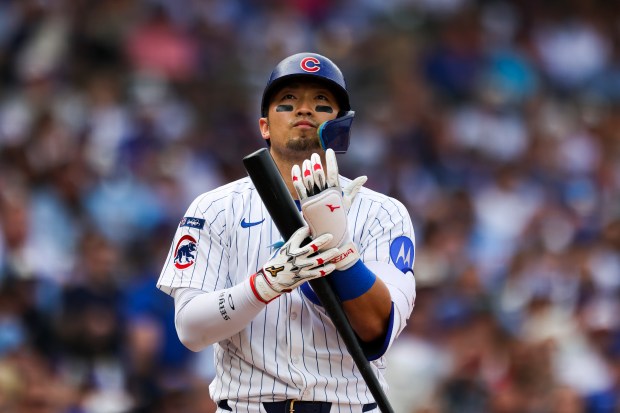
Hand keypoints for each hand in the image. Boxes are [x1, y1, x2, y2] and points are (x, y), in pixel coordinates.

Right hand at [250, 226, 338, 302]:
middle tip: (330, 236)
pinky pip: (317, 273)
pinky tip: (332, 266)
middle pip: (311, 247)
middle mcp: (295, 257)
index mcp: (288, 248)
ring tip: (336, 250)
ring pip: (318, 260)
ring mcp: (300, 267)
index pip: (299, 235)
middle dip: (322, 241)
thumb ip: (293, 243)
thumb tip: (304, 233)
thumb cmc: (277, 263)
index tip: (311, 227)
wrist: (271, 280)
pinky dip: (326, 270)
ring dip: (328, 255)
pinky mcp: (303, 276)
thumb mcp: (282, 250)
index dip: (306, 230)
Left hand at [291, 149, 366, 269]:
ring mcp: (315, 200)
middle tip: (314, 156)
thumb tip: (364, 177)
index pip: (334, 173)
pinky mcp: (306, 205)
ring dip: (306, 170)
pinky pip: (300, 190)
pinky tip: (296, 169)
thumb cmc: (340, 216)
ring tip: (306, 161)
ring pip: (309, 182)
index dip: (331, 161)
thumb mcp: (348, 201)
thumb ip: (354, 188)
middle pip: (320, 176)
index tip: (329, 151)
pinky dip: (297, 179)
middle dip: (317, 164)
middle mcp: (325, 196)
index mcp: (336, 192)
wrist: (332, 234)